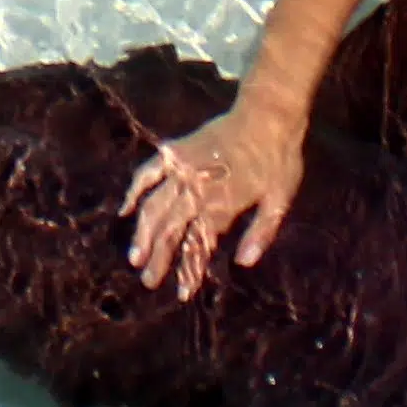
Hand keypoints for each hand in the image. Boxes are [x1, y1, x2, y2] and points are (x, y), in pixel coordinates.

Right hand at [123, 109, 304, 299]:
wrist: (267, 114)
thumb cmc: (279, 159)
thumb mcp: (280, 199)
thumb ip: (262, 232)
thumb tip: (244, 262)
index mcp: (223, 204)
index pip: (199, 245)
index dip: (189, 271)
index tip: (181, 292)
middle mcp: (197, 189)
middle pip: (171, 230)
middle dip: (158, 258)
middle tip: (148, 281)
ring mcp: (182, 170)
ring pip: (155, 207)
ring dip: (143, 233)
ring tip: (136, 256)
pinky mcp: (176, 153)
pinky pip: (148, 173)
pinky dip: (135, 190)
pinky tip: (125, 208)